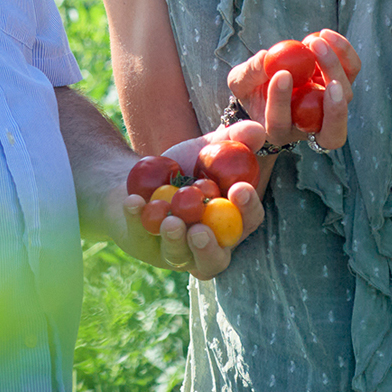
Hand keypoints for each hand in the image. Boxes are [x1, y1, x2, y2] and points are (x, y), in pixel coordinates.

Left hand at [112, 134, 267, 278]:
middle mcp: (206, 246)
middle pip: (215, 259)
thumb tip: (258, 131)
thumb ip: (235, 139)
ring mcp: (174, 251)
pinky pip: (140, 236)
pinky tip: (134, 201)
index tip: (240, 189)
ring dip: (174, 240)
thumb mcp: (209, 148)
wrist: (138, 177)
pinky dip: (137, 218)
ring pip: (177, 255)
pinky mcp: (143, 246)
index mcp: (230, 224)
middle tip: (200, 230)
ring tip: (170, 221)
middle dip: (209, 247)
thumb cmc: (185, 168)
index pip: (248, 222)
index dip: (248, 208)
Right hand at [224, 28, 360, 153]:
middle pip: (331, 128)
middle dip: (331, 102)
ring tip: (315, 41)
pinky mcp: (340, 85)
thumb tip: (265, 58)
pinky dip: (343, 52)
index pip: (282, 123)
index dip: (282, 101)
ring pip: (345, 96)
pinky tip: (325, 35)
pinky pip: (351, 71)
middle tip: (319, 73)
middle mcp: (309, 126)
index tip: (281, 74)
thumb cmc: (252, 88)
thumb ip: (247, 74)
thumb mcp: (240, 82)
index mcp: (278, 131)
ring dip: (334, 66)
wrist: (271, 82)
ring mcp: (328, 107)